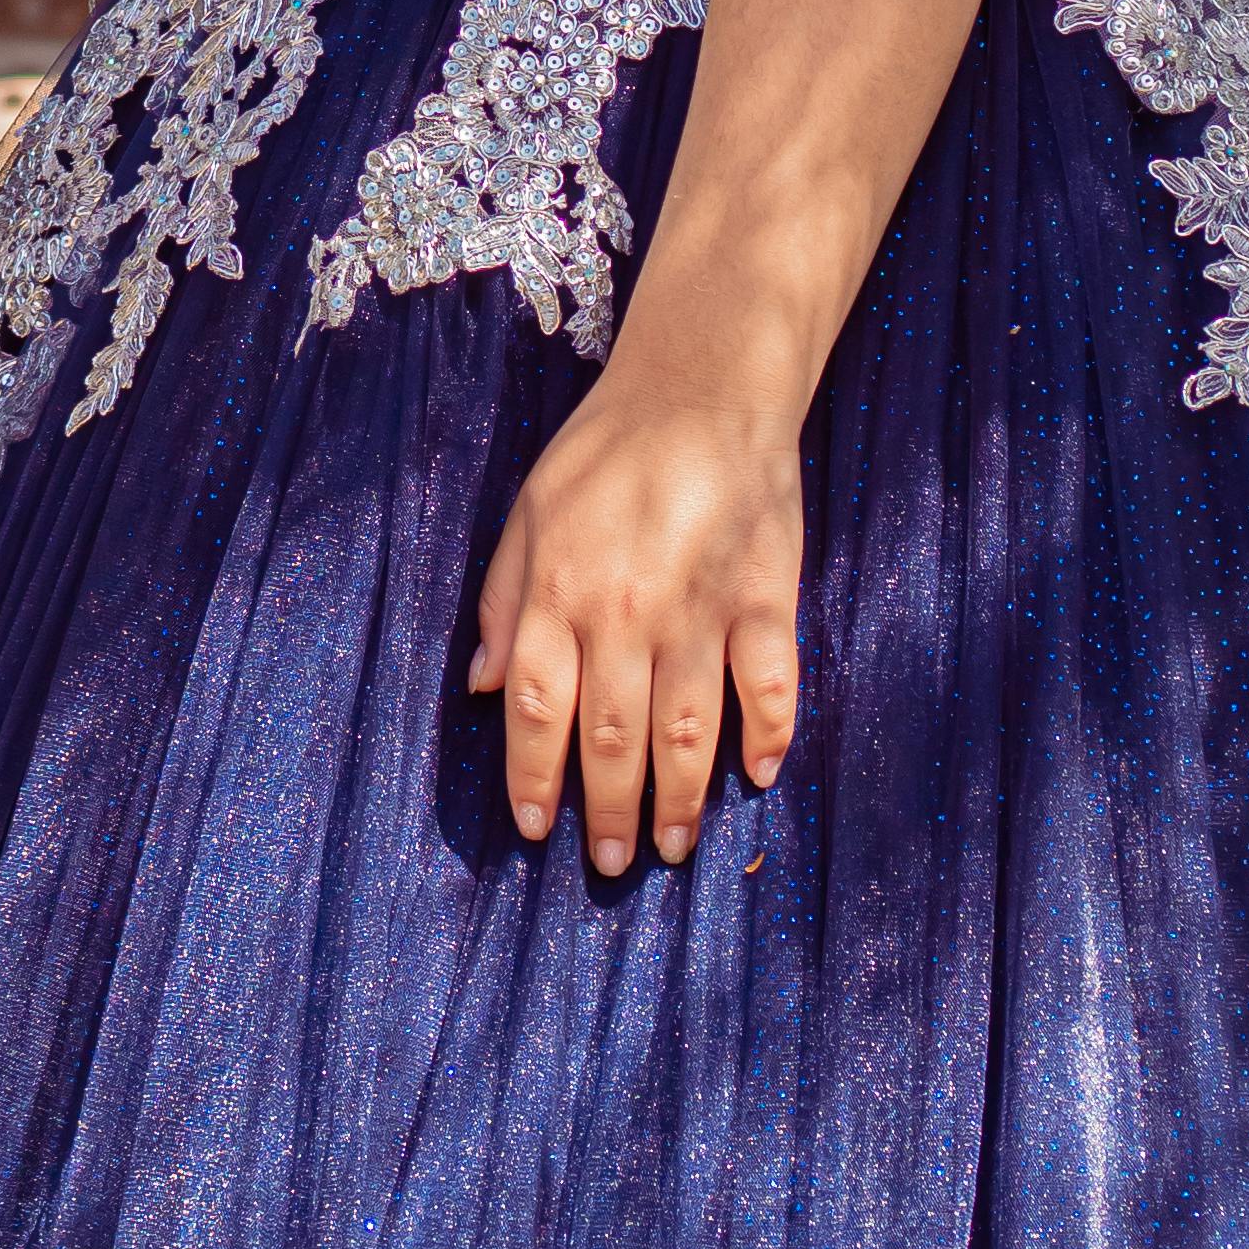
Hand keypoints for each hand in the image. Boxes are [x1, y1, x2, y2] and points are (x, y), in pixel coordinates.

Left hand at [468, 361, 800, 869]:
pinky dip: (767, 738)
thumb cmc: (606, 452)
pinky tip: (757, 775)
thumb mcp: (530, 513)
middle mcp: (625, 609)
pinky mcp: (766, 598)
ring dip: (680, 801)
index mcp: (558, 587)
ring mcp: (699, 607)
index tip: (535, 827)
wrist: (703, 386)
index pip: (533, 706)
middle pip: (610, 738)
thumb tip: (479, 688)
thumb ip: (503, 600)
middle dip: (607, 813)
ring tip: (674, 847)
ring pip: (687, 733)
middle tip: (611, 863)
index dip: (531, 775)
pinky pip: (769, 687)